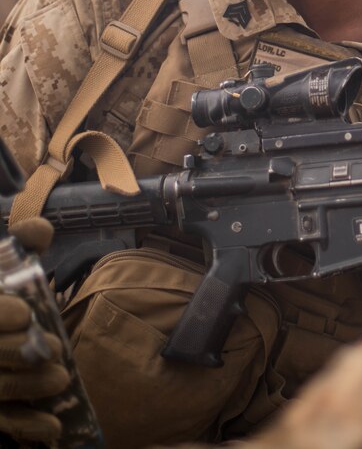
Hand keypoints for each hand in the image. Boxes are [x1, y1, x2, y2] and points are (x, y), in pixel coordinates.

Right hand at [0, 218, 68, 444]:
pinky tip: (52, 427)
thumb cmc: (0, 293)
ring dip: (24, 386)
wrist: (4, 332)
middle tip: (56, 349)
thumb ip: (18, 246)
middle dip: (15, 353)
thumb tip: (42, 229)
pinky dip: (22, 425)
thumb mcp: (1, 267)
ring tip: (61, 379)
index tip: (26, 314)